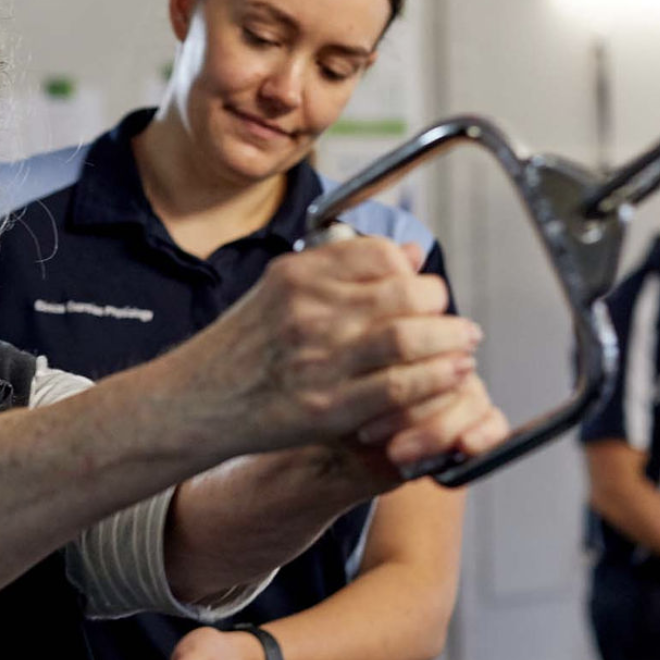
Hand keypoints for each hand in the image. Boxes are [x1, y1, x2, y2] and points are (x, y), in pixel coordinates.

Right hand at [177, 236, 481, 454]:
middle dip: (439, 306)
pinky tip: (451, 376)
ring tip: (464, 344)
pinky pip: (398, 387)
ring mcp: (316, 359)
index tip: (423, 287)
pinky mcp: (325, 407)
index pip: (379, 255)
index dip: (413, 270)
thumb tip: (410, 252)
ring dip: (449, 341)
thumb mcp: (282, 290)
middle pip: (402, 293)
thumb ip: (345, 270)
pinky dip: (434, 380)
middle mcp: (307, 311)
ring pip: (407, 337)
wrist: (195, 402)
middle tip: (454, 320)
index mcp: (297, 274)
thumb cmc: (242, 348)